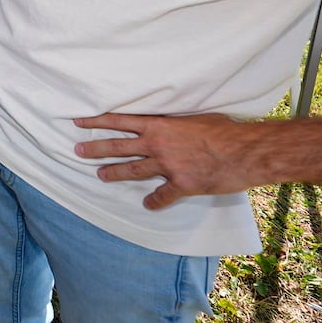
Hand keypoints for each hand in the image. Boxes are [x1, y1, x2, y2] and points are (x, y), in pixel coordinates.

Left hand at [73, 111, 256, 209]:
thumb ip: (175, 122)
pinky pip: (162, 196)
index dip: (97, 121)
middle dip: (95, 148)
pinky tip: (148, 205)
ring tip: (100, 175)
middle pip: (118, 146)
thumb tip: (168, 122)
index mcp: (159, 125)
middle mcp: (157, 144)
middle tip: (77, 150)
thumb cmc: (223, 130)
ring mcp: (167, 165)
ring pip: (133, 170)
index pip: (119, 121)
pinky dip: (154, 201)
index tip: (78, 121)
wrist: (244, 152)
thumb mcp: (193, 117)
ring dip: (115, 173)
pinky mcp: (181, 184)